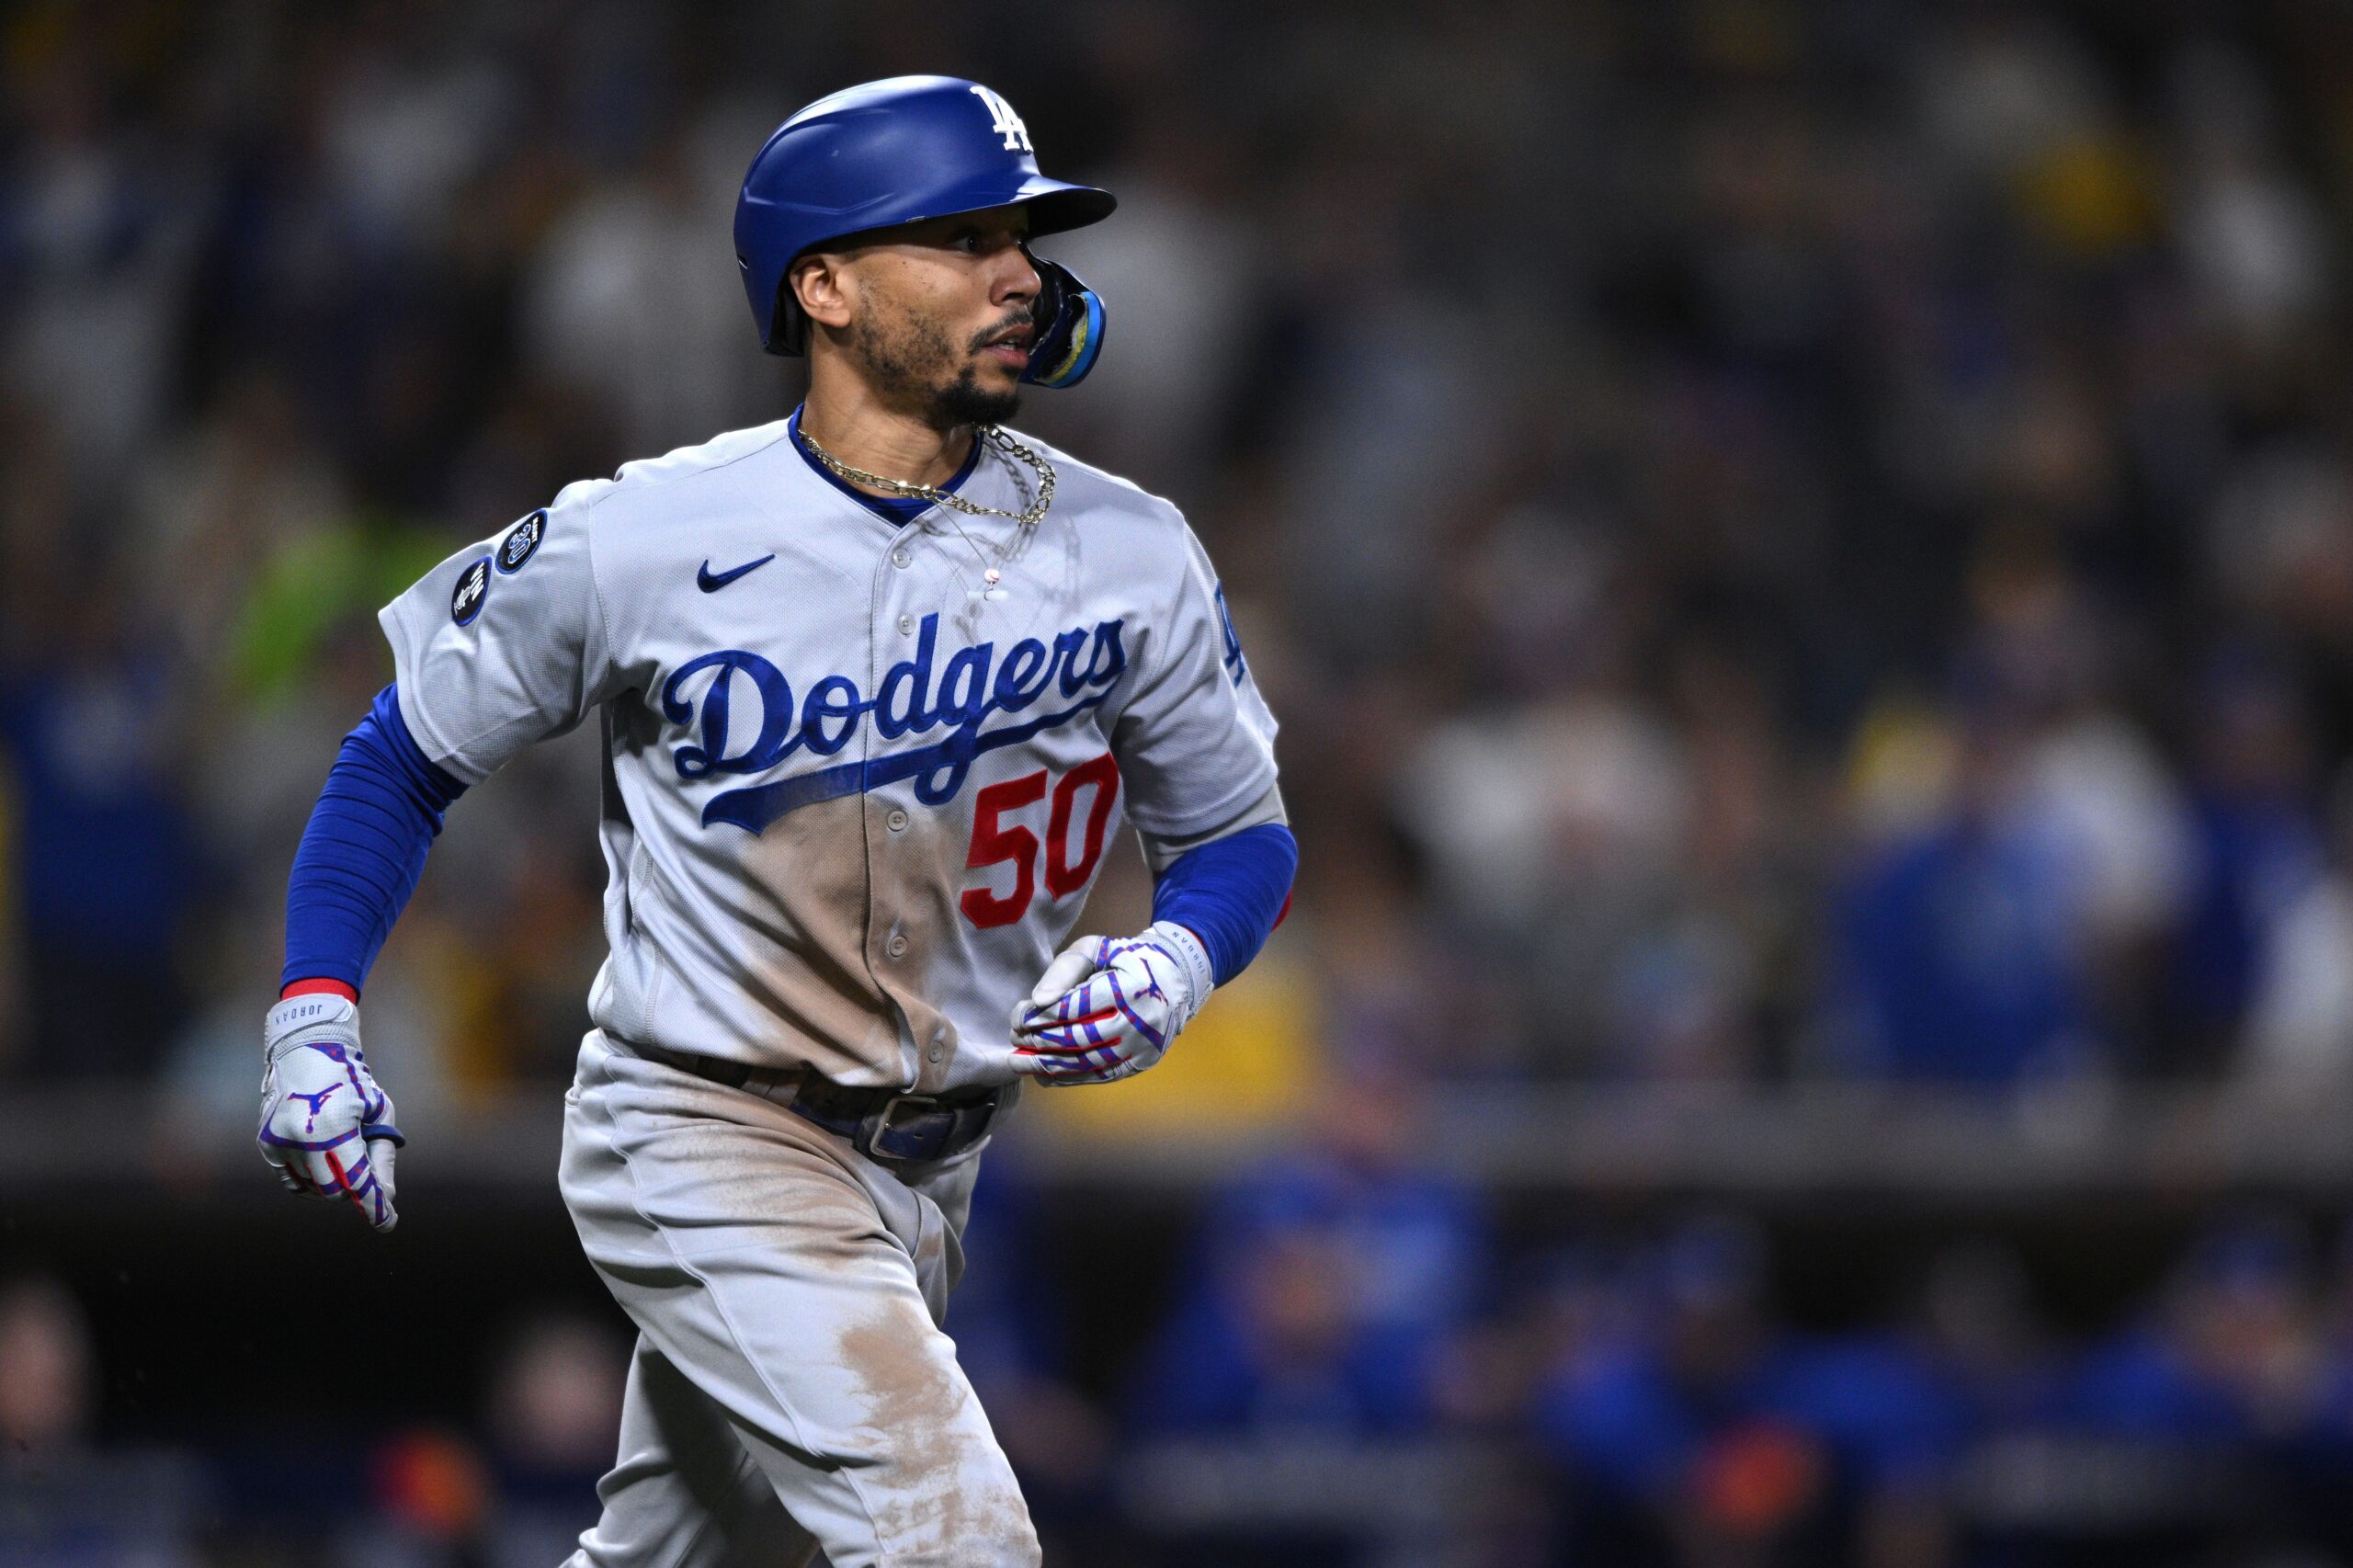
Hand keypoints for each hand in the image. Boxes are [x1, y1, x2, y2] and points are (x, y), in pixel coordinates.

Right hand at [258, 993, 402, 1230]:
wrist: (304, 1050)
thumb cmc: (351, 1080)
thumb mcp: (378, 1110)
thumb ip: (381, 1156)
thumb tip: (385, 1197)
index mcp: (334, 1127)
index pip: (357, 1180)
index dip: (374, 1205)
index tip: (387, 1223)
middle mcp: (301, 1138)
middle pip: (333, 1190)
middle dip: (352, 1186)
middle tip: (361, 1165)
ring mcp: (279, 1142)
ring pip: (311, 1187)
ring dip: (330, 1178)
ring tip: (339, 1146)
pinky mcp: (265, 1143)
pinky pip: (292, 1179)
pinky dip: (309, 1176)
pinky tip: (320, 1154)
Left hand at [1010, 921, 1212, 1084]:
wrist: (1176, 979)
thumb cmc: (1125, 959)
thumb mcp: (1097, 949)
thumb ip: (1066, 969)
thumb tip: (1038, 1000)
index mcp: (1130, 988)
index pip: (1073, 1008)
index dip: (1039, 1015)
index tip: (1016, 1015)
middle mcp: (1140, 1021)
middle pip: (1078, 1039)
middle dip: (1039, 1041)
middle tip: (1014, 1037)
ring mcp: (1142, 1047)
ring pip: (1086, 1063)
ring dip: (1047, 1064)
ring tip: (1019, 1061)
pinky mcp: (1141, 1064)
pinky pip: (1099, 1076)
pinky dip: (1068, 1078)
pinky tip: (1043, 1074)